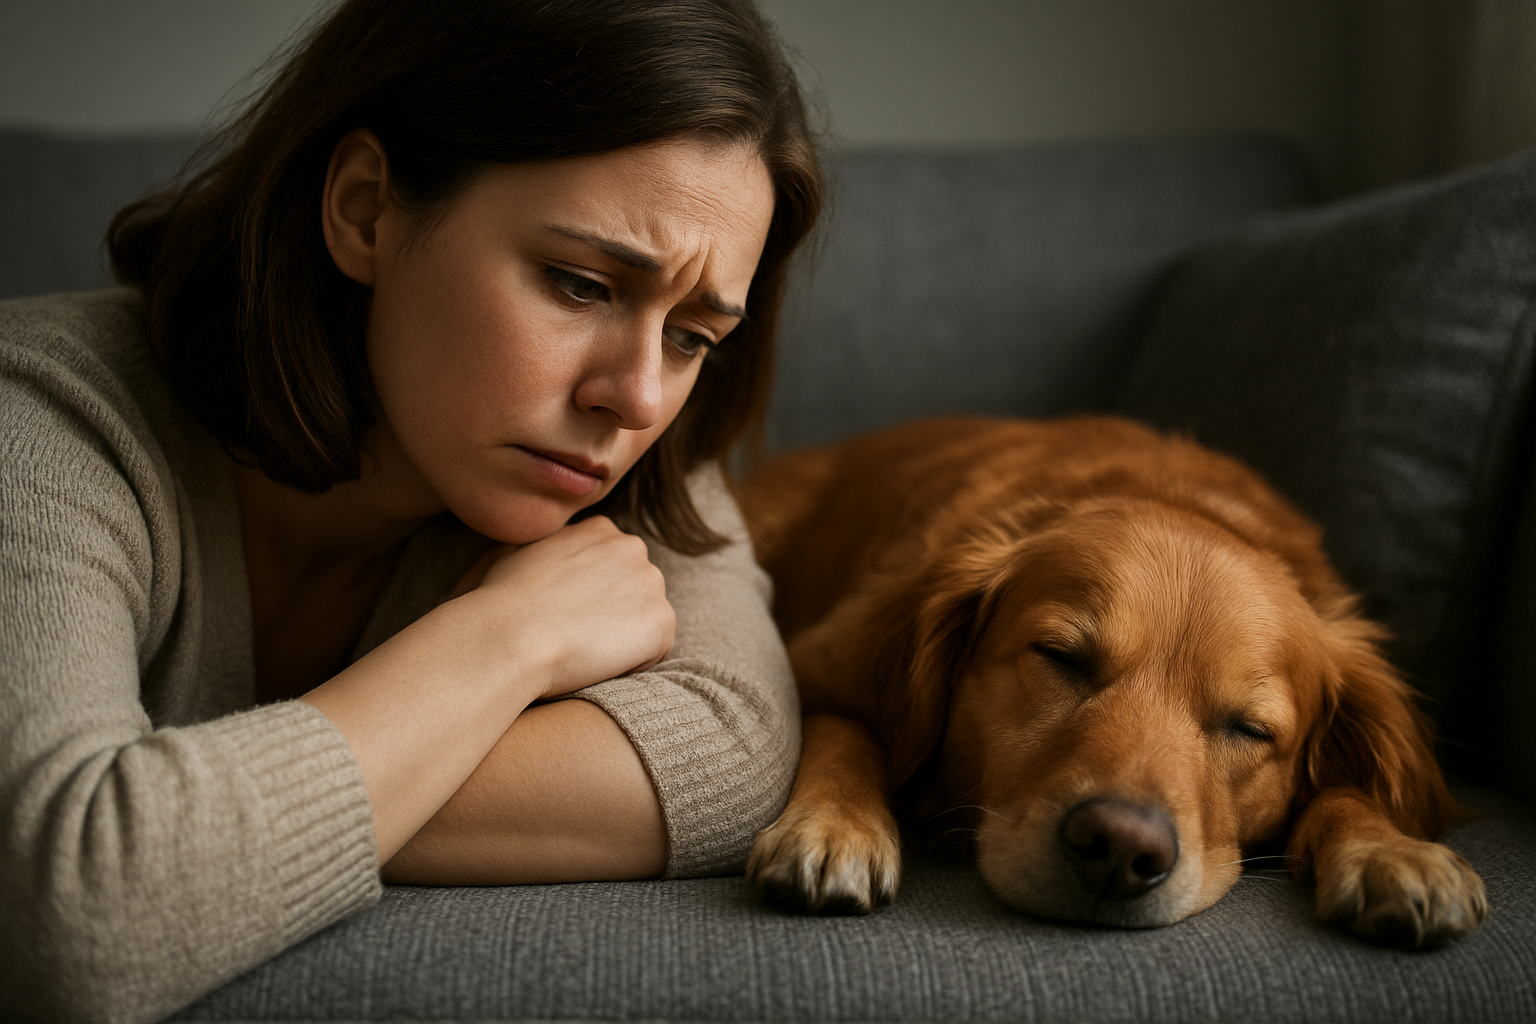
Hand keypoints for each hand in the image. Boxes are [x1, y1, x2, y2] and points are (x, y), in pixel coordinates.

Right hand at [452, 516, 674, 698]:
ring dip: (623, 638)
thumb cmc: (495, 602)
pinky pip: (656, 650)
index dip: (589, 597)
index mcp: (599, 529)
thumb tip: (533, 557)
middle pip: (634, 590)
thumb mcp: (510, 553)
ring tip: (583, 649)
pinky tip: (597, 662)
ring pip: (646, 619)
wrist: (509, 636)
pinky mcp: (661, 622)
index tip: (564, 614)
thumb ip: (540, 548)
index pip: (611, 567)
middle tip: (574, 635)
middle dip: (612, 614)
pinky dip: (633, 663)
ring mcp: (651, 584)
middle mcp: (632, 547)